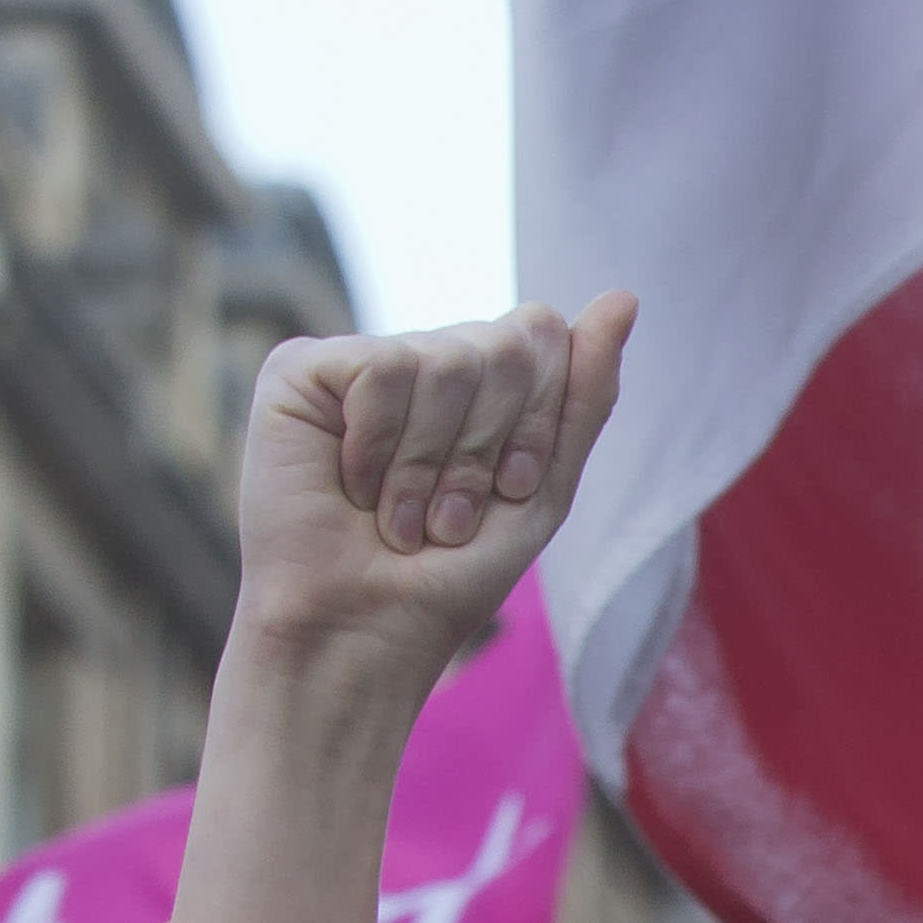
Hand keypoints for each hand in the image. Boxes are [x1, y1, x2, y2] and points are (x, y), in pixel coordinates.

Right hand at [226, 300, 633, 698]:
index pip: (541, 338)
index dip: (536, 425)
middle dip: (488, 447)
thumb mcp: (544, 488)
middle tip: (450, 513)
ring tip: (404, 516)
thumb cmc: (455, 572)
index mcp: (482, 384)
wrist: (369, 625)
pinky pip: (378, 370)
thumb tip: (623, 296)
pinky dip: (380, 447)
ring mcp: (360, 360)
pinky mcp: (300, 368)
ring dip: (433, 463)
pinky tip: (354, 486)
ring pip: (443, 361)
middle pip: (500, 344)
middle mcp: (422, 359)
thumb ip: (583, 394)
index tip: (509, 490)